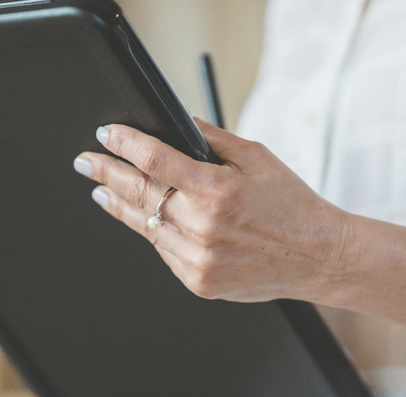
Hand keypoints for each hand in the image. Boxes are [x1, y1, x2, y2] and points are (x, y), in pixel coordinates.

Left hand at [73, 118, 352, 302]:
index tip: (106, 134)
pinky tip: (145, 219)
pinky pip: (164, 252)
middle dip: (107, 174)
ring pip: (146, 226)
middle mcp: (204, 226)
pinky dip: (154, 232)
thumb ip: (212, 139)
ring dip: (122, 206)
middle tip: (85, 162)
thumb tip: (176, 123)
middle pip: (140, 194)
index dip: (124, 145)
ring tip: (103, 191)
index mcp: (218, 189)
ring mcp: (199, 259)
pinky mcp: (200, 282)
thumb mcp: (257, 157)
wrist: (320, 257)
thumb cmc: (292, 204)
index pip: (155, 161)